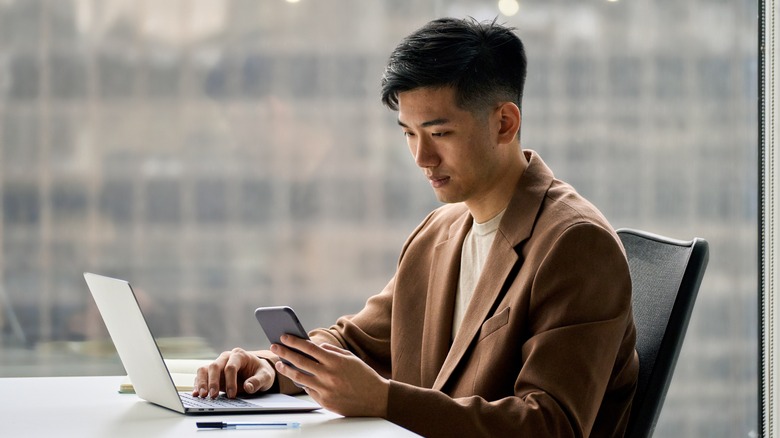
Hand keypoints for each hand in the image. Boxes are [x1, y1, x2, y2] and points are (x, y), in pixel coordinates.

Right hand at [192, 348, 274, 398]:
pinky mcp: (212, 373)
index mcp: (239, 355)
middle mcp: (226, 357)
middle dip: (213, 381)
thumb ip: (258, 381)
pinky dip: (197, 384)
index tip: (232, 395)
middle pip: (215, 366)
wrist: (257, 372)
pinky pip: (201, 376)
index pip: (231, 366)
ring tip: (203, 395)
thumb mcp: (266, 376)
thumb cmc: (261, 372)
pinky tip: (196, 393)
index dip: (230, 381)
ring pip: (204, 369)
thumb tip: (248, 387)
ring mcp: (218, 365)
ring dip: (202, 382)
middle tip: (213, 396)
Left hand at [271, 335, 389, 416]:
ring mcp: (326, 389)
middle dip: (285, 352)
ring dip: (287, 369)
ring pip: (300, 377)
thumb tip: (316, 346)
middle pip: (300, 361)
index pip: (309, 348)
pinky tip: (297, 378)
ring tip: (280, 364)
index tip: (284, 337)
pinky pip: (309, 390)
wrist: (376, 398)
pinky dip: (303, 383)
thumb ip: (332, 351)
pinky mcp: (325, 401)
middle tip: (275, 347)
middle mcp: (328, 374)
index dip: (295, 341)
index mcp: (335, 361)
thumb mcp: (350, 358)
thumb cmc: (364, 376)